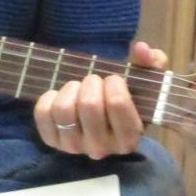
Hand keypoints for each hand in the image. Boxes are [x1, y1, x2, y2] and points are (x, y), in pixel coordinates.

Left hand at [34, 41, 167, 158]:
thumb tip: (142, 48)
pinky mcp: (52, 141)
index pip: (117, 104)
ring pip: (63, 110)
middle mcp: (102, 148)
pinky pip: (43, 114)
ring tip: (77, 87)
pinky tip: (60, 95)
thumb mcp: (145, 85)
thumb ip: (152, 64)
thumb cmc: (127, 104)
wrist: (103, 128)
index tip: (113, 79)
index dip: (114, 84)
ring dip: (70, 89)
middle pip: (89, 105)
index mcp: (130, 138)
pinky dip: (49, 97)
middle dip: (91, 83)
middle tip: (94, 81)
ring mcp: (74, 147)